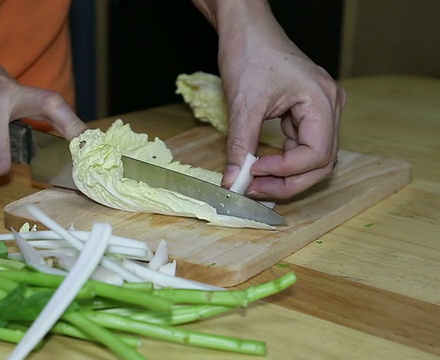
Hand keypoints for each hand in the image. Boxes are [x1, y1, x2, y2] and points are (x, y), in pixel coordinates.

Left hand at [193, 0, 345, 198]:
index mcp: (321, 100)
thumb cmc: (249, 55)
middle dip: (289, 181)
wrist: (247, 31)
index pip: (317, 153)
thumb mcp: (242, 105)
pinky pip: (304, 147)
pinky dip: (285, 161)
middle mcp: (330, 107)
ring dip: (288, 175)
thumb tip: (233, 182)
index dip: (287, 171)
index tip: (254, 173)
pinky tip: (263, 165)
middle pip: (322, 162)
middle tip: (256, 189)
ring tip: (257, 181)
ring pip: (315, 159)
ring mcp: (322, 110)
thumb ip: (240, 147)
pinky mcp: (309, 114)